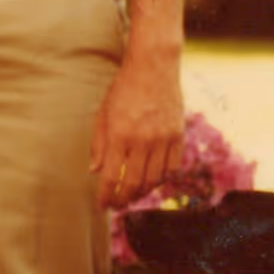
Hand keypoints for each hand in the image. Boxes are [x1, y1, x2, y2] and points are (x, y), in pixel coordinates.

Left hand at [90, 47, 183, 207]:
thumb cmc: (124, 90)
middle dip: (125, 199)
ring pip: (155, 179)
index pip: (112, 177)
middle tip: (118, 205)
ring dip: (144, 192)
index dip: (106, 196)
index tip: (103, 206)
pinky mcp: (178, 135)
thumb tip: (95, 171)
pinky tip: (154, 180)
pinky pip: (173, 167)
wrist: (154, 68)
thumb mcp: (103, 114)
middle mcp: (143, 141)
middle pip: (135, 183)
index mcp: (120, 136)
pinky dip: (163, 178)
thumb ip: (99, 145)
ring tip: (134, 196)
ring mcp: (163, 139)